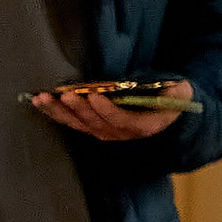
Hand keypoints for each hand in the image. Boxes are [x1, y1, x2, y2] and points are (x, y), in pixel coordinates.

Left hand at [34, 81, 192, 144]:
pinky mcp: (93, 127)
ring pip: (80, 125)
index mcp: (144, 126)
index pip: (124, 121)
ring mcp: (105, 132)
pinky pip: (73, 122)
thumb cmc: (170, 97)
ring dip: (60, 112)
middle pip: (97, 124)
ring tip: (44, 98)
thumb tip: (174, 88)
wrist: (164, 112)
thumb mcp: (181, 92)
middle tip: (66, 95)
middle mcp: (122, 133)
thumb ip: (178, 92)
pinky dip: (56, 113)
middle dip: (80, 109)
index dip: (109, 111)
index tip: (95, 96)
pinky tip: (41, 102)